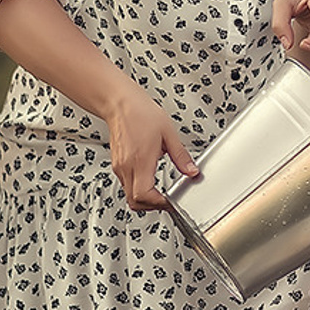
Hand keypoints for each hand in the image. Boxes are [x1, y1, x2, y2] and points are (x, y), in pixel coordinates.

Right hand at [106, 83, 197, 210]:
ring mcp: (119, 166)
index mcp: (140, 160)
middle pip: (135, 201)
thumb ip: (181, 156)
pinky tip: (150, 180)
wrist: (120, 103)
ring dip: (145, 199)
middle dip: (152, 206)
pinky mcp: (117, 164)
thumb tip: (192, 171)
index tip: (171, 202)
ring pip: (129, 195)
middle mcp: (126, 166)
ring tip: (161, 193)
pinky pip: (126, 184)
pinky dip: (138, 189)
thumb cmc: (141, 113)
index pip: (144, 195)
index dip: (159, 203)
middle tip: (167, 202)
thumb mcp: (169, 134)